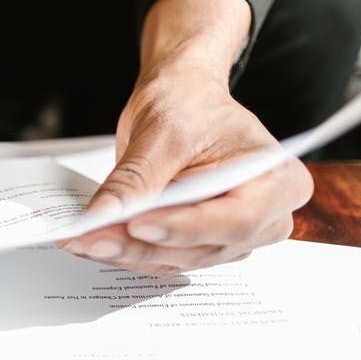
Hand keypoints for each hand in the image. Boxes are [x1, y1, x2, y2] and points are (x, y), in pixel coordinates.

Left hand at [57, 0, 311, 274]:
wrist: (182, 100)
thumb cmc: (189, 104)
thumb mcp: (163, 131)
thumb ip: (138, 177)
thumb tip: (104, 215)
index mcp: (278, 182)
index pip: (236, 218)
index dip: (185, 227)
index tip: (137, 225)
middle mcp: (265, 218)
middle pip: (203, 247)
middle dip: (143, 245)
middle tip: (92, 238)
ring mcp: (230, 236)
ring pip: (177, 259)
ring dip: (126, 253)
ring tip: (81, 239)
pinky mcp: (197, 243)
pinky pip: (162, 257)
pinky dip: (125, 251)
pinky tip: (91, 241)